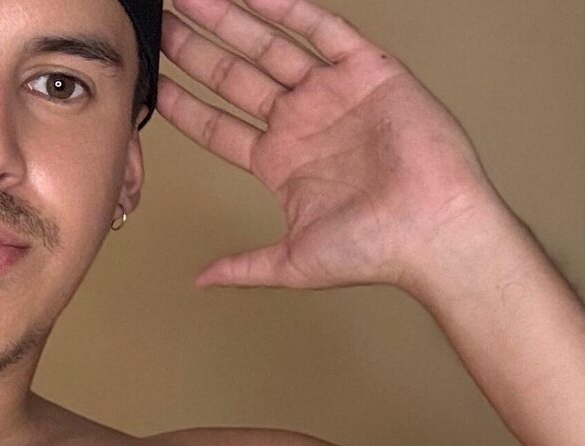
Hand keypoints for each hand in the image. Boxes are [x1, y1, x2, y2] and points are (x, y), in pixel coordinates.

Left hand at [157, 0, 508, 292]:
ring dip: (230, 19)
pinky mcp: (368, 72)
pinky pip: (323, 29)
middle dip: (196, 49)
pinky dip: (289, 8)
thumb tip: (201, 280)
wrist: (434, 232)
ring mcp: (332, 94)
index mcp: (280, 162)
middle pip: (235, 76)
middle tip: (160, 23)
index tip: (151, 84)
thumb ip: (244, 266)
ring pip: (269, 45)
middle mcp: (302, 122)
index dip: (182, 104)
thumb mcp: (292, 263)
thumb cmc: (376, 251)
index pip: (217, 125)